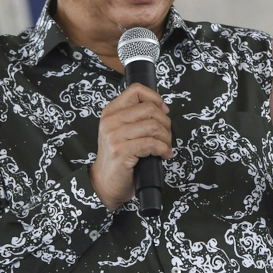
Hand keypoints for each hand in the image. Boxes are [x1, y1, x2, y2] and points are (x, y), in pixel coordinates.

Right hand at [91, 83, 172, 209]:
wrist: (106, 182)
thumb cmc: (118, 157)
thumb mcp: (123, 131)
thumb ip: (136, 117)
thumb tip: (162, 108)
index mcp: (111, 112)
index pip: (136, 90)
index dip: (155, 98)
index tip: (163, 110)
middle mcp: (110, 121)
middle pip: (149, 109)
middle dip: (165, 123)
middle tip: (166, 135)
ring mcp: (114, 136)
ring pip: (153, 126)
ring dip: (166, 138)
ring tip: (165, 147)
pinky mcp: (121, 151)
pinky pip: (151, 144)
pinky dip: (163, 149)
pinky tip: (164, 155)